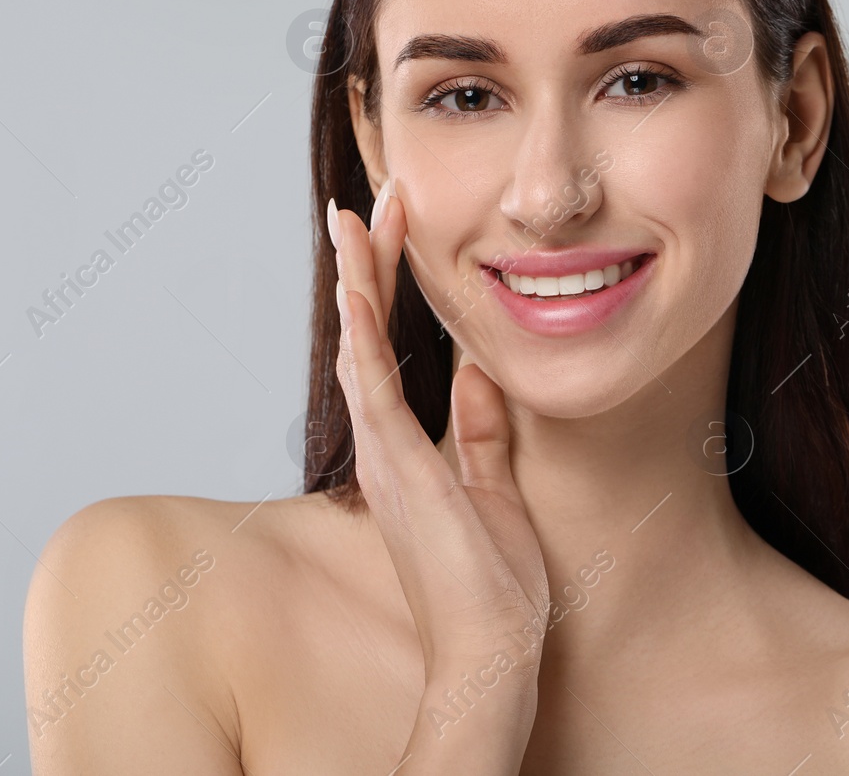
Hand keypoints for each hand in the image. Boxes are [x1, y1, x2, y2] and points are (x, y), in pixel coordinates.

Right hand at [329, 181, 550, 677]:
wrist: (489, 650)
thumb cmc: (491, 583)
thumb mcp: (493, 485)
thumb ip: (481, 428)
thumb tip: (480, 370)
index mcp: (403, 446)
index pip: (388, 346)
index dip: (389, 284)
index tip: (399, 228)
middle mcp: (381, 443)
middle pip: (364, 334)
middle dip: (370, 263)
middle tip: (374, 199)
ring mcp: (384, 455)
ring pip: (359, 348)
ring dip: (359, 280)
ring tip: (355, 217)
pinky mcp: (399, 470)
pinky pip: (375, 390)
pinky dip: (364, 336)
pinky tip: (360, 290)